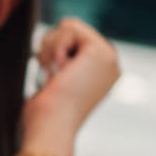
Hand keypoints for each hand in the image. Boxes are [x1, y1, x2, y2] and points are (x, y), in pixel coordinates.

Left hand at [21, 18, 120, 155]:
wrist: (52, 128)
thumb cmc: (46, 115)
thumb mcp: (55, 83)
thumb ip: (62, 61)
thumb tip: (52, 40)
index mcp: (101, 72)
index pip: (72, 38)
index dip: (53, 52)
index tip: (54, 79)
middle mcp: (110, 64)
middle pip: (71, 29)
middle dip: (51, 49)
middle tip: (54, 78)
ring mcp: (109, 57)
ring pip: (69, 27)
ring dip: (51, 50)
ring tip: (57, 77)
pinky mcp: (100, 52)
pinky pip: (69, 28)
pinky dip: (55, 48)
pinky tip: (60, 71)